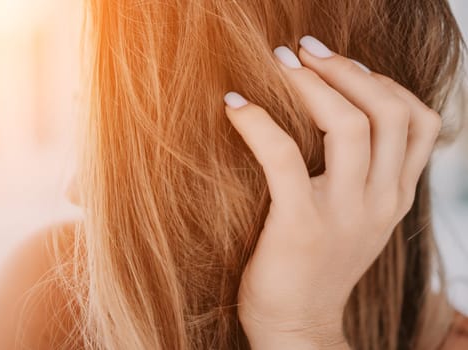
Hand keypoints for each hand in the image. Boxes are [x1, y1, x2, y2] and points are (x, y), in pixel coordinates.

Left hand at [224, 36, 440, 348]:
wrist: (298, 326)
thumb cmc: (319, 264)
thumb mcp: (359, 216)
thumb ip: (367, 174)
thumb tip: (344, 112)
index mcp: (396, 196)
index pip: (420, 121)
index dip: (384, 81)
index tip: (343, 65)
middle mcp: (381, 201)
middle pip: (387, 112)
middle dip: (346, 70)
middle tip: (306, 49)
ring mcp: (345, 215)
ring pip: (349, 126)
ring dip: (312, 84)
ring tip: (281, 61)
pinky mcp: (301, 225)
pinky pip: (283, 157)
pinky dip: (258, 123)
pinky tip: (235, 106)